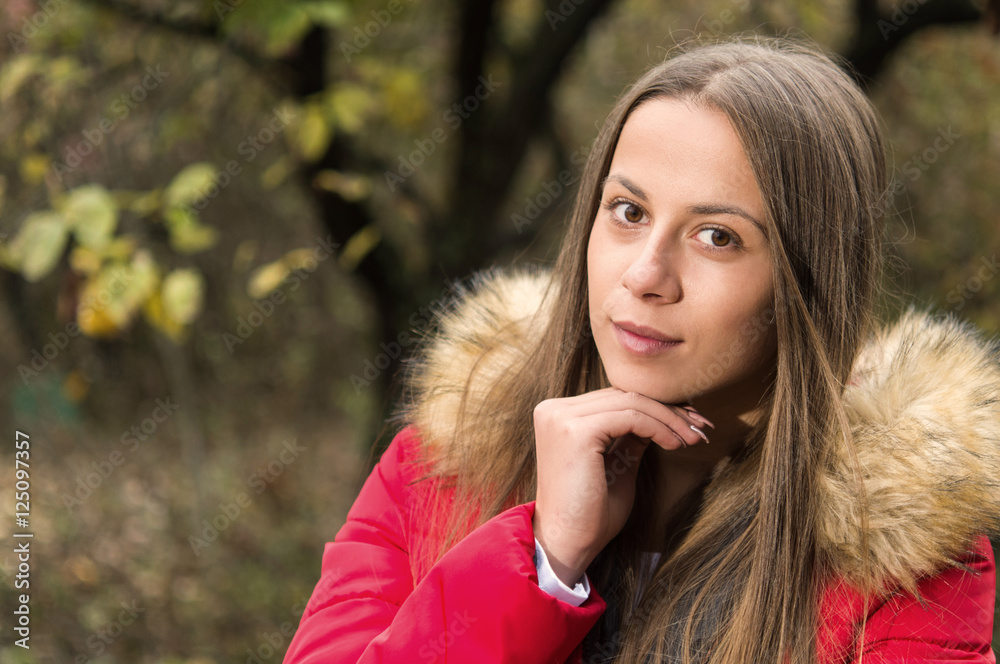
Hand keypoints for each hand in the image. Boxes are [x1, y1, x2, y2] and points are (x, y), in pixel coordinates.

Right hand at [531, 387, 712, 585]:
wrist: (568, 544)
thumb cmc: (590, 514)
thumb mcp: (617, 465)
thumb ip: (630, 437)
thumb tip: (659, 416)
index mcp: (557, 415)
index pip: (614, 398)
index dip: (655, 406)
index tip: (689, 421)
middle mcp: (554, 410)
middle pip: (623, 395)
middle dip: (668, 410)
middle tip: (701, 427)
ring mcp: (562, 418)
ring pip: (630, 402)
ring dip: (669, 419)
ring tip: (694, 438)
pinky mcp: (577, 431)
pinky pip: (630, 417)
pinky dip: (659, 428)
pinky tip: (676, 445)